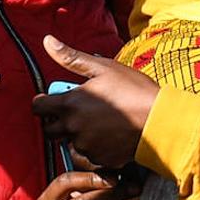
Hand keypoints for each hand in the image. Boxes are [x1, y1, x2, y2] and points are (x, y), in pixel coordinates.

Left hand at [32, 35, 159, 167]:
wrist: (162, 120)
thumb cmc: (134, 90)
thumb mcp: (103, 68)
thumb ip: (71, 58)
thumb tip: (48, 41)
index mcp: (70, 104)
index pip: (37, 108)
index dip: (44, 102)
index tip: (54, 100)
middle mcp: (73, 127)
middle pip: (49, 129)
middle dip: (57, 121)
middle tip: (76, 112)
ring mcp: (85, 145)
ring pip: (70, 142)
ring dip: (77, 134)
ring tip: (98, 121)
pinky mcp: (98, 159)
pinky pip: (88, 154)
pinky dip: (94, 146)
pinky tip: (109, 134)